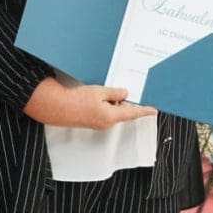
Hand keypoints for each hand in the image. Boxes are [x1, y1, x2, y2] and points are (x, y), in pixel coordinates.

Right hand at [24, 77, 156, 128]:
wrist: (58, 108)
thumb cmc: (76, 100)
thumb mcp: (99, 92)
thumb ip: (115, 93)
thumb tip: (126, 94)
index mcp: (111, 116)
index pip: (133, 113)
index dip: (144, 111)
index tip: (154, 110)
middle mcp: (107, 123)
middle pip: (123, 111)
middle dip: (123, 100)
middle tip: (120, 89)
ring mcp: (100, 124)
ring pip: (113, 111)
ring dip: (112, 101)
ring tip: (101, 92)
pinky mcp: (93, 122)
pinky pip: (105, 112)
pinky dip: (105, 104)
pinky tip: (97, 96)